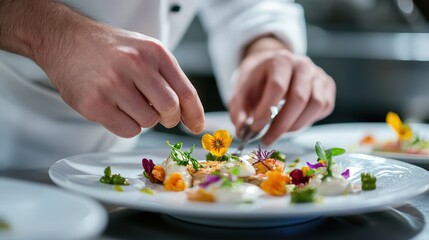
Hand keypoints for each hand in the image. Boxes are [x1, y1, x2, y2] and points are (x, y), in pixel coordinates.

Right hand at [35, 20, 204, 137]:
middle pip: (170, 109)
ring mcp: (113, 84)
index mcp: (154, 52)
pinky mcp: (94, 103)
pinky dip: (127, 126)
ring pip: (148, 122)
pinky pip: (127, 130)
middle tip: (160, 115)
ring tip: (129, 104)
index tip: (197, 127)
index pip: (185, 91)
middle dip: (169, 118)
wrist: (66, 39)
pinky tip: (116, 110)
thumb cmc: (111, 49)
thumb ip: (168, 77)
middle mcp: (136, 65)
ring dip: (144, 120)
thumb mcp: (145, 51)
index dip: (195, 114)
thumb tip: (189, 115)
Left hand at [229, 36, 334, 144]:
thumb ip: (238, 111)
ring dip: (297, 124)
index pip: (277, 87)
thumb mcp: (241, 92)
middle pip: (299, 98)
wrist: (272, 68)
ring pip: (316, 104)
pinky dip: (309, 120)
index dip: (267, 110)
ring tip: (279, 132)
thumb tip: (242, 132)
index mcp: (280, 61)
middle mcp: (303, 65)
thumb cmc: (257, 81)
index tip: (256, 128)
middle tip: (267, 140)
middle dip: (282, 124)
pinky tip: (292, 122)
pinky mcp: (327, 86)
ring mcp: (318, 75)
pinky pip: (324, 107)